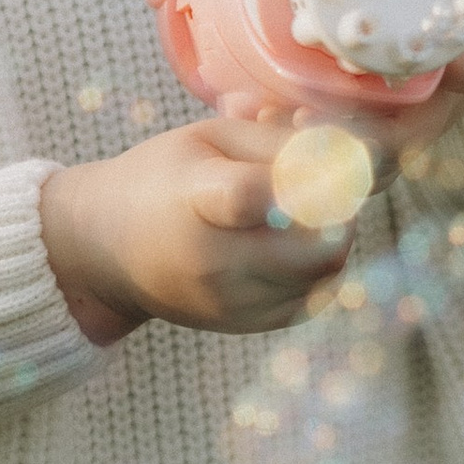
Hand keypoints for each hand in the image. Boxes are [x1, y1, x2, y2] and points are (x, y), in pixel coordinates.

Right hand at [40, 78, 463, 348]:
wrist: (107, 250)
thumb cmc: (165, 178)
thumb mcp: (211, 139)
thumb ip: (281, 144)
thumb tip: (356, 151)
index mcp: (194, 199)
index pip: (250, 195)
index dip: (306, 178)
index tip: (329, 163)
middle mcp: (212, 261)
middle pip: (316, 243)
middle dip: (343, 208)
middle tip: (332, 183)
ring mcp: (231, 302)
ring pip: (326, 272)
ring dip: (335, 235)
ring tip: (309, 210)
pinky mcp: (247, 324)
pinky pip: (313, 295)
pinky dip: (319, 265)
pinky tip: (295, 241)